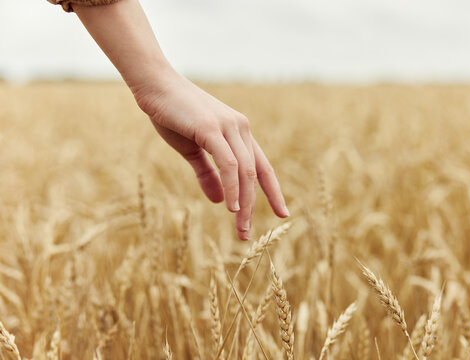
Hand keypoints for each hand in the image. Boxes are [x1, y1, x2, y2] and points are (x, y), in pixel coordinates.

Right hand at [132, 71, 288, 239]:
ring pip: (245, 172)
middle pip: (256, 174)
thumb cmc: (172, 115)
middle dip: (253, 206)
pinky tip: (230, 207)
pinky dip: (232, 186)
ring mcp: (228, 127)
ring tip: (240, 228)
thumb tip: (220, 201)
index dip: (273, 191)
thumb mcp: (192, 150)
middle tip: (246, 234)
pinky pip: (228, 163)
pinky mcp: (212, 128)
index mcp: (239, 133)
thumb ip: (207, 174)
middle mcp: (240, 129)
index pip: (262, 167)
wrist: (154, 86)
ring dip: (243, 203)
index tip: (282, 213)